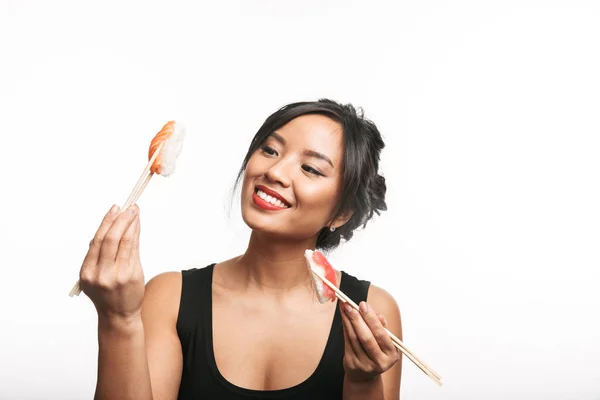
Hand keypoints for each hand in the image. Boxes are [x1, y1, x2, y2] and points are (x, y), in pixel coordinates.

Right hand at [79, 204, 144, 321]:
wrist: (118, 316)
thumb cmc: (107, 293)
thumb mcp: (95, 275)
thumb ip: (99, 254)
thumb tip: (109, 227)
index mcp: (87, 272)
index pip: (97, 241)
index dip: (107, 222)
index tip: (115, 208)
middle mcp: (100, 273)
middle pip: (110, 239)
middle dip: (120, 220)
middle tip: (128, 207)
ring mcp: (117, 275)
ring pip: (125, 242)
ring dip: (131, 224)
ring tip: (135, 212)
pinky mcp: (132, 276)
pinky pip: (134, 250)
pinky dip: (136, 235)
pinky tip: (138, 226)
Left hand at [340, 301, 399, 382]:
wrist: (364, 375)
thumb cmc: (376, 353)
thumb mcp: (384, 342)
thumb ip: (381, 327)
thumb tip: (378, 315)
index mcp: (391, 355)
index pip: (381, 335)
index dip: (371, 319)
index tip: (363, 305)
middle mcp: (379, 362)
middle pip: (366, 337)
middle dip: (357, 319)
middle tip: (350, 304)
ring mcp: (364, 364)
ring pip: (354, 338)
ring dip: (348, 320)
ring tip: (344, 307)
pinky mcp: (351, 363)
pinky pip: (347, 342)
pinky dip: (345, 327)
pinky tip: (343, 317)